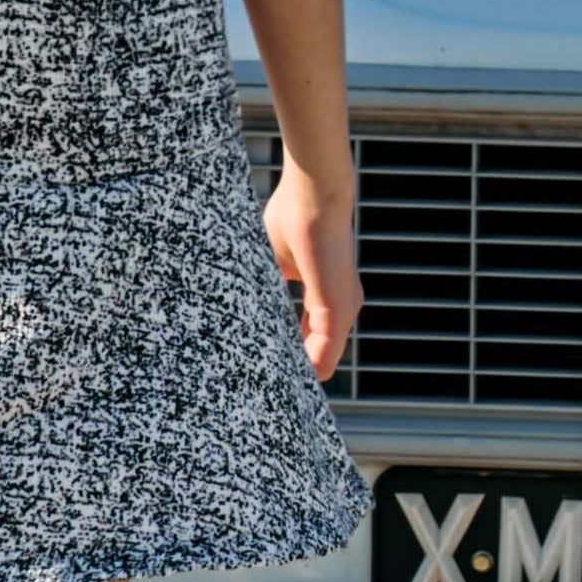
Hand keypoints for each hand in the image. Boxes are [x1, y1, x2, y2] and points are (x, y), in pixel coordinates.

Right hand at [266, 164, 361, 382]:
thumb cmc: (293, 218)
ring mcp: (342, 310)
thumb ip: (268, 288)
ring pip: (319, 360)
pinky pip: (322, 356)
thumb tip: (239, 306)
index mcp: (325, 295)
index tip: (260, 361)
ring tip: (265, 385)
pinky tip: (280, 379)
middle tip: (257, 380)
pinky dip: (302, 369)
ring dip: (294, 372)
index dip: (285, 350)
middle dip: (289, 367)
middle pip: (315, 352)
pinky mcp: (338, 310)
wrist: (314, 196)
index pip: (307, 335)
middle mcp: (340, 306)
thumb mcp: (275, 263)